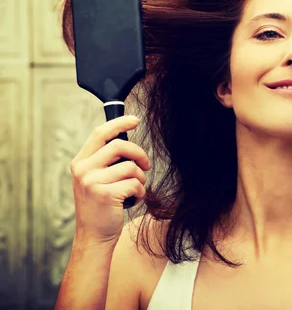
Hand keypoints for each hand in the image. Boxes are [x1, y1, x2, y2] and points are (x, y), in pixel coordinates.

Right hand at [69, 115, 150, 245]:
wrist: (94, 236)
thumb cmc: (101, 206)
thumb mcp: (96, 180)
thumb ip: (106, 161)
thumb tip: (127, 141)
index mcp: (80, 162)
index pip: (100, 133)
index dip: (119, 123)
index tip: (135, 120)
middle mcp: (83, 170)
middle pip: (120, 146)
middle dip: (139, 154)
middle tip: (146, 165)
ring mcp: (92, 182)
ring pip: (131, 167)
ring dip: (140, 179)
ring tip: (134, 190)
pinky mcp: (105, 194)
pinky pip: (135, 184)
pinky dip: (140, 193)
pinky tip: (132, 201)